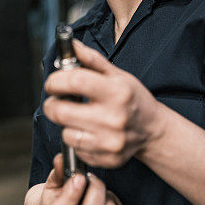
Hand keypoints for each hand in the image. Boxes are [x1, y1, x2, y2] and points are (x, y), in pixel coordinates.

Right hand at [40, 154, 121, 204]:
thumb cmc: (57, 196)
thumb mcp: (53, 183)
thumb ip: (58, 171)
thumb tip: (61, 159)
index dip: (73, 193)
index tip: (79, 176)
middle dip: (95, 189)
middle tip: (91, 178)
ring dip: (105, 194)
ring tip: (95, 187)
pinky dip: (112, 199)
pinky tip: (101, 196)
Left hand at [42, 39, 166, 167]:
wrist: (152, 129)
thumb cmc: (133, 98)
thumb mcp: (117, 74)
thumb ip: (91, 60)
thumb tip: (70, 45)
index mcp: (117, 92)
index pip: (74, 82)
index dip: (55, 81)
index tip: (53, 82)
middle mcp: (114, 118)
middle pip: (61, 112)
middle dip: (52, 104)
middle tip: (58, 101)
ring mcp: (110, 142)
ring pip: (65, 134)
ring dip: (65, 125)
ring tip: (77, 118)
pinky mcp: (107, 159)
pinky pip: (76, 150)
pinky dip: (76, 140)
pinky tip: (88, 132)